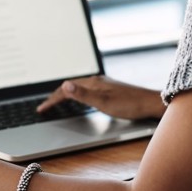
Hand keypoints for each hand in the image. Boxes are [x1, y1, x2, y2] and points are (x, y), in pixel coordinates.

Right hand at [36, 75, 164, 119]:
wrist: (150, 103)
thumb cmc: (129, 105)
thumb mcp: (104, 102)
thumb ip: (83, 95)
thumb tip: (64, 85)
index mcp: (92, 83)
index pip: (65, 90)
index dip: (52, 100)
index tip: (41, 109)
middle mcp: (96, 81)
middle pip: (70, 87)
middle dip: (55, 96)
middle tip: (44, 106)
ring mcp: (103, 84)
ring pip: (78, 88)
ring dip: (65, 95)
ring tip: (56, 102)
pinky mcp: (109, 89)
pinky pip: (85, 90)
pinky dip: (76, 96)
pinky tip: (80, 100)